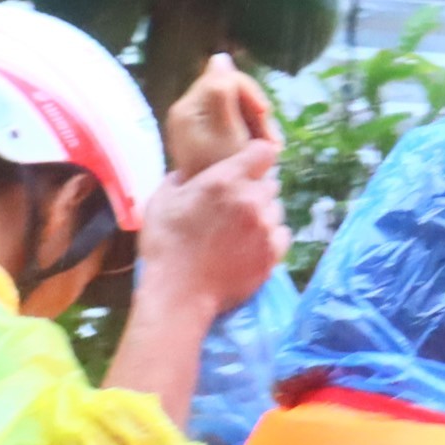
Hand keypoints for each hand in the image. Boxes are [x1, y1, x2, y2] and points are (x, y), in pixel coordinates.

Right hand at [133, 135, 286, 322]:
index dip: (257, 156)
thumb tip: (188, 172)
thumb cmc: (165, 244)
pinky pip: (282, 234)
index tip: (249, 164)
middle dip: (255, 189)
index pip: (264, 151)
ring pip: (277, 210)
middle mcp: (251, 200)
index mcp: (225, 180)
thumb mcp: (162, 200)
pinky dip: (271, 236)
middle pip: (270, 183)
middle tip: (235, 204)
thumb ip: (180, 178)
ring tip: (241, 228)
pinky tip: (251, 244)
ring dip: (264, 213)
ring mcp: (266, 228)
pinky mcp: (273, 254)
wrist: (180, 292)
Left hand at [160, 54, 276, 179]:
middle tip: (272, 144)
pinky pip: (234, 129)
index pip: (225, 79)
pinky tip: (262, 155)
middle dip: (256, 115)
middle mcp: (189, 116)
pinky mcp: (209, 145)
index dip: (251, 94)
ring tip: (271, 152)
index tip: (267, 116)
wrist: (214, 216)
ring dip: (258, 128)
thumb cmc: (223, 173)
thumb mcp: (227, 130)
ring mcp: (199, 131)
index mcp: (189, 109)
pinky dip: (251, 139)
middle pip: (231, 96)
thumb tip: (219, 58)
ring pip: (237, 113)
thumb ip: (223, 90)